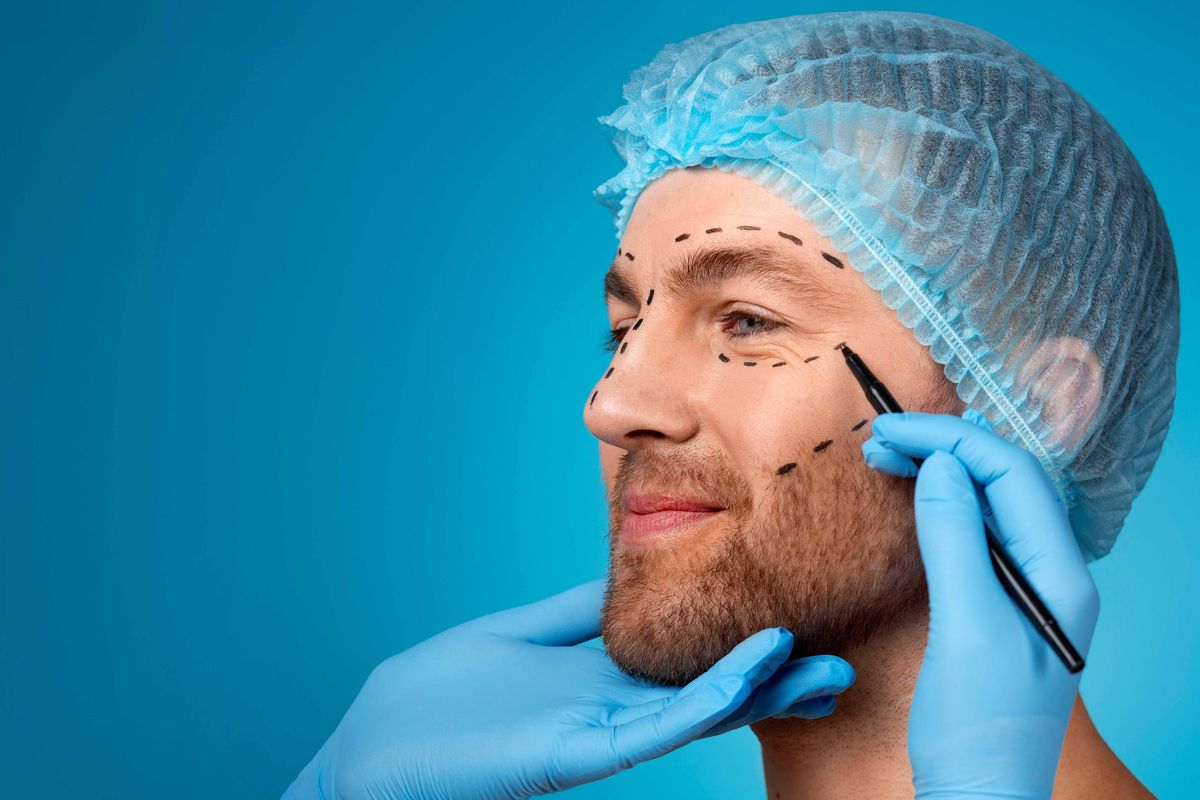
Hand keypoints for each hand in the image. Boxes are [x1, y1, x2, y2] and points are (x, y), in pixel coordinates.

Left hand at [283, 578, 854, 799]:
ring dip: (757, 692)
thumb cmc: (432, 702)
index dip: (742, 654)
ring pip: (694, 713)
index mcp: (597, 681)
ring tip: (817, 667)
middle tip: (843, 670)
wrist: (368, 755)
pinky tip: (749, 674)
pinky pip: (652, 726)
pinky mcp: (575, 751)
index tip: (798, 632)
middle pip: (705, 694)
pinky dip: (707, 699)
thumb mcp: (515, 636)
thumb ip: (572, 612)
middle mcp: (610, 710)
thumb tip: (624, 576)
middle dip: (773, 686)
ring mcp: (597, 733)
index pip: (685, 666)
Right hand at [863, 410, 1099, 799]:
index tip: (890, 432)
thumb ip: (957, 542)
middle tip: (879, 437)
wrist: (978, 794)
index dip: (952, 443)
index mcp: (1060, 576)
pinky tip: (915, 491)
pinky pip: (974, 533)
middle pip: (1004, 482)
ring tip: (886, 453)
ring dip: (941, 470)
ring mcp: (1025, 588)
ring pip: (988, 503)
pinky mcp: (995, 603)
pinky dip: (940, 503)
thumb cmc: (979, 725)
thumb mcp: (968, 628)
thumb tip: (943, 467)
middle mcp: (1052, 574)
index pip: (1012, 477)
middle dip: (945, 448)